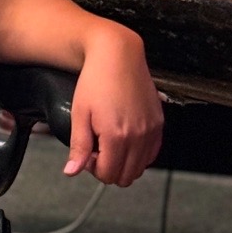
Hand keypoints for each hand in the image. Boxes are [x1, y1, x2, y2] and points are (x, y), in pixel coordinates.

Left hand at [65, 26, 162, 187]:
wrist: (118, 55)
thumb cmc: (96, 81)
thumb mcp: (80, 115)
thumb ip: (79, 147)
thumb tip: (72, 171)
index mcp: (117, 136)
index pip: (108, 174)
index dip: (93, 169)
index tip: (86, 153)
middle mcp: (139, 136)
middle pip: (126, 176)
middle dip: (108, 169)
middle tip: (96, 149)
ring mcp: (152, 130)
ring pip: (140, 167)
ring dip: (124, 162)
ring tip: (109, 142)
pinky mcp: (159, 123)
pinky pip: (152, 153)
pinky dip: (138, 154)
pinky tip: (124, 139)